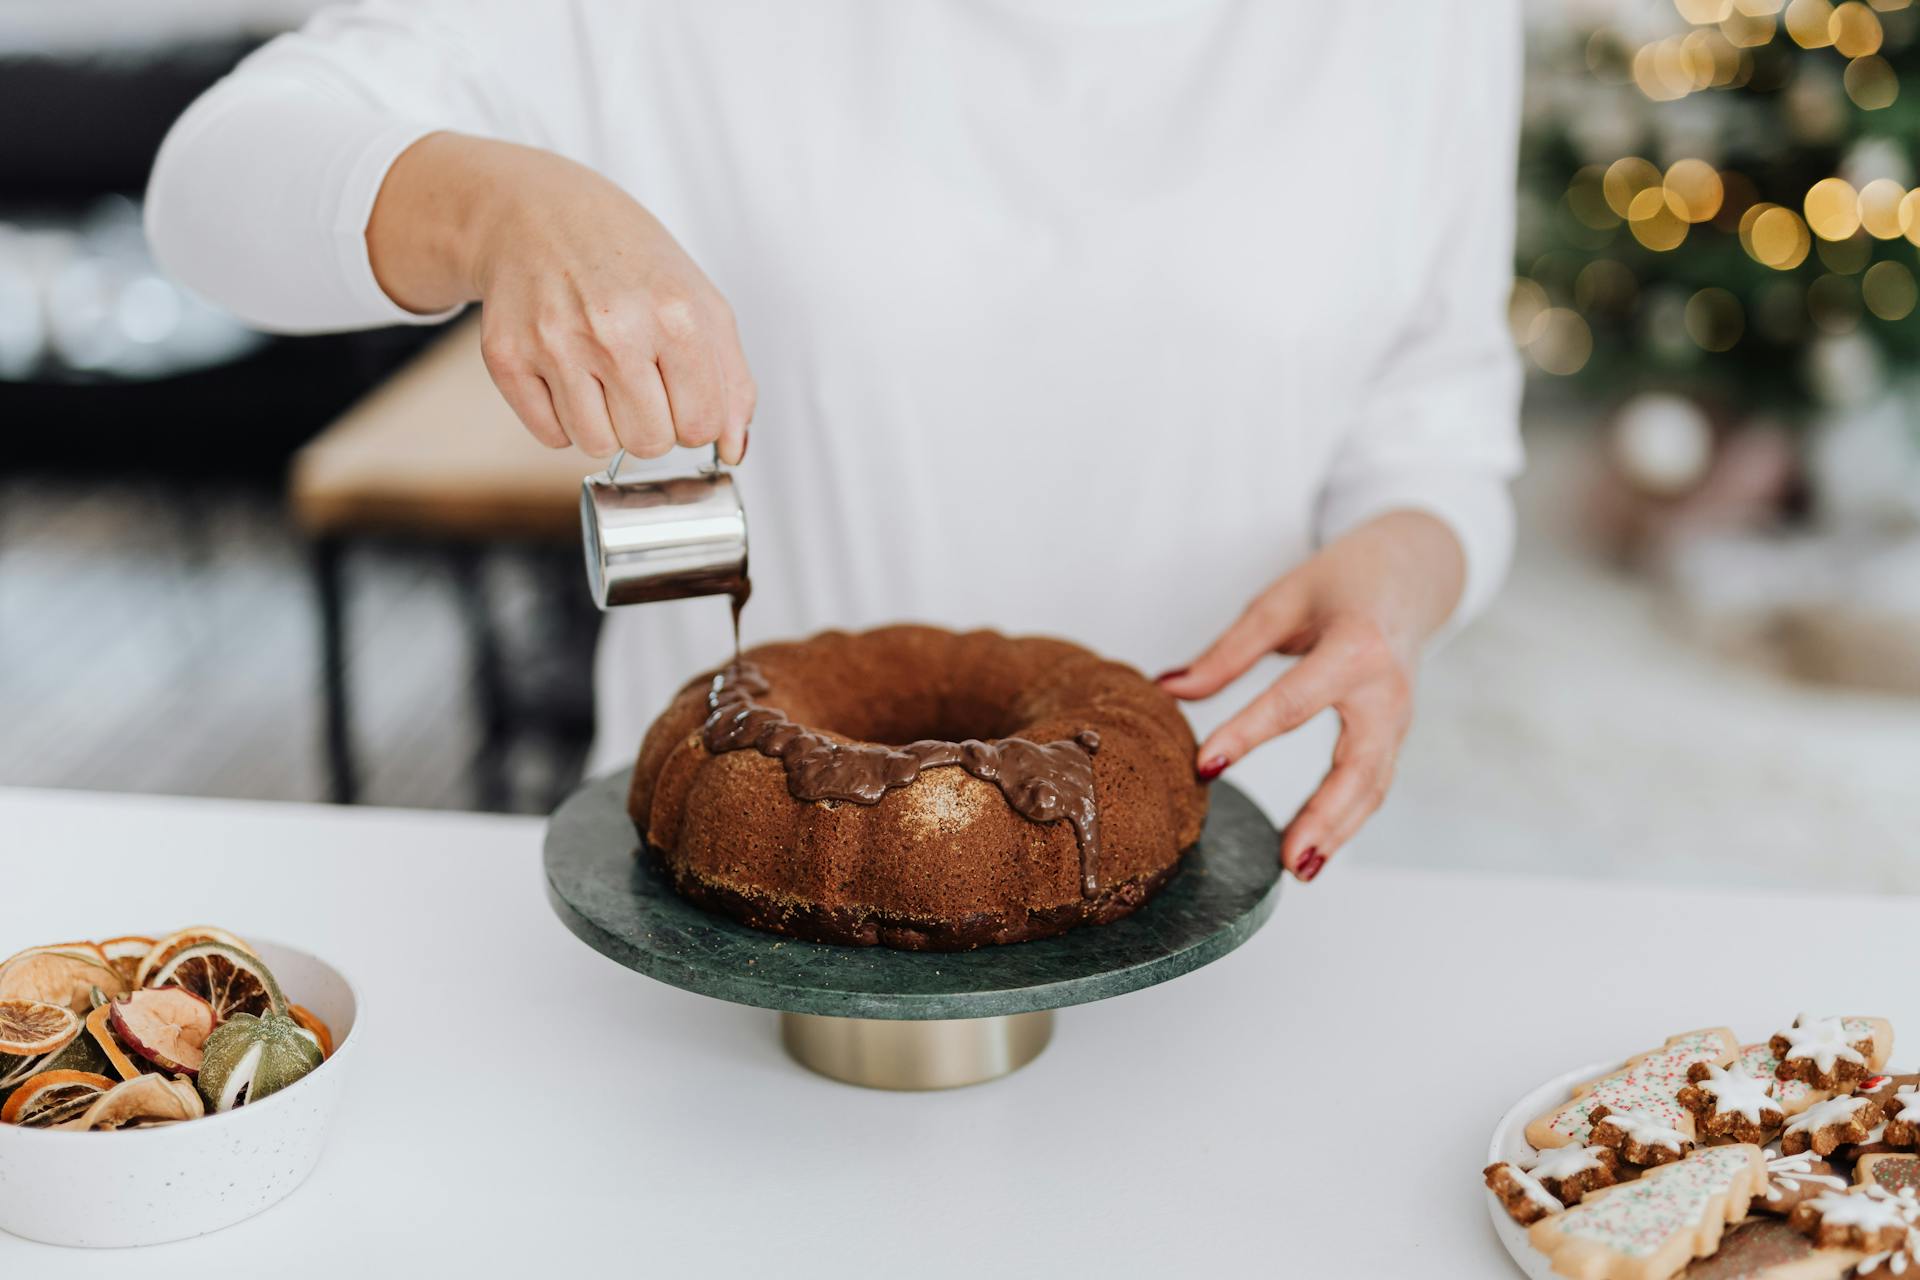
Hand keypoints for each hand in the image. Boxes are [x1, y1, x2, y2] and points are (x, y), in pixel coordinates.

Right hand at [369, 133, 754, 460]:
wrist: (537, 212)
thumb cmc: (626, 260)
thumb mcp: (700, 302)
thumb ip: (731, 380)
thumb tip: (732, 450)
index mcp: (675, 315)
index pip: (701, 425)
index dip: (695, 420)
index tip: (682, 396)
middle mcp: (615, 330)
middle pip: (650, 444)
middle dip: (651, 424)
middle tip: (639, 380)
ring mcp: (555, 344)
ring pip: (597, 446)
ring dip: (606, 425)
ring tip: (601, 376)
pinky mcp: (506, 357)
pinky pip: (550, 436)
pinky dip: (562, 419)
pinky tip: (566, 374)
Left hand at [1156, 511, 1466, 882]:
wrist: (1411, 573)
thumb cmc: (1342, 582)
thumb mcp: (1281, 603)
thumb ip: (1227, 652)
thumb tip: (1166, 689)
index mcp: (1355, 647)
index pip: (1294, 701)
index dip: (1247, 735)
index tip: (1204, 765)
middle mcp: (1387, 690)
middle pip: (1358, 764)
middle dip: (1325, 815)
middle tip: (1287, 860)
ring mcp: (1400, 717)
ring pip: (1373, 786)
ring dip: (1339, 831)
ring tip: (1299, 869)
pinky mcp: (1396, 734)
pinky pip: (1373, 783)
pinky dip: (1347, 820)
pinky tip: (1312, 849)